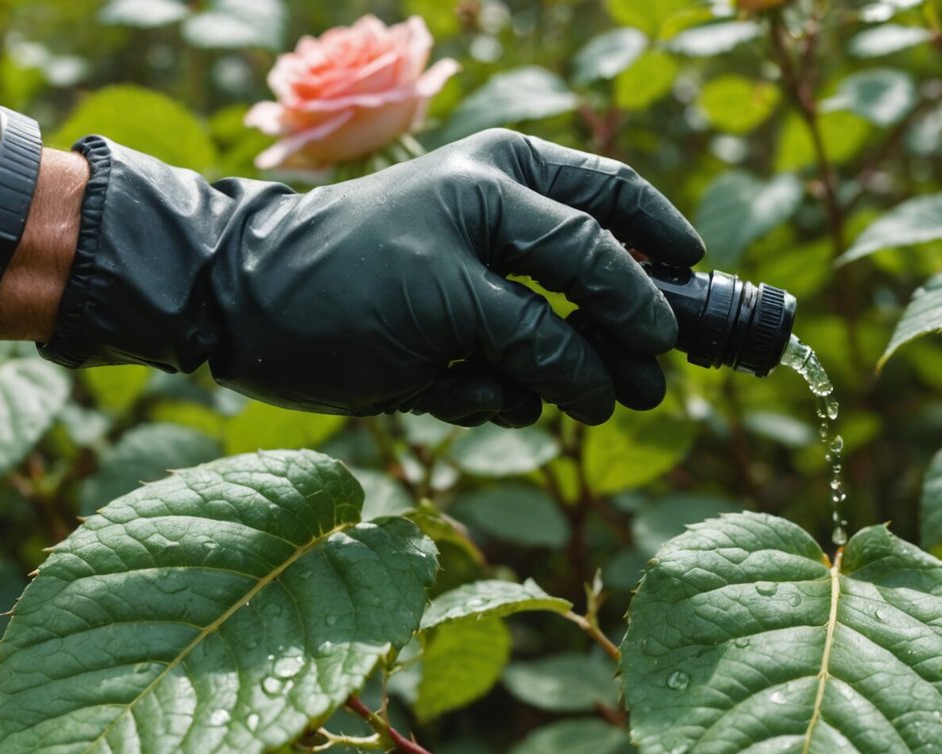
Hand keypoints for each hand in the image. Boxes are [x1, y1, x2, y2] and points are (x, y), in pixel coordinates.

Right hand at [41, 129, 704, 425]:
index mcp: (499, 164)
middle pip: (603, 261)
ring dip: (595, 382)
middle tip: (664, 367)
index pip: (612, 191)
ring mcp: (457, 249)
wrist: (247, 282)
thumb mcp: (455, 232)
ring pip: (563, 331)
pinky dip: (512, 402)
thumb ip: (531, 260)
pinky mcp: (432, 311)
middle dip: (649, 325)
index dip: (667, 239)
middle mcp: (485, 192)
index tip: (694, 275)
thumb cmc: (368, 265)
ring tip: (604, 400)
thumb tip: (637, 327)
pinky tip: (480, 394)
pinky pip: (511, 379)